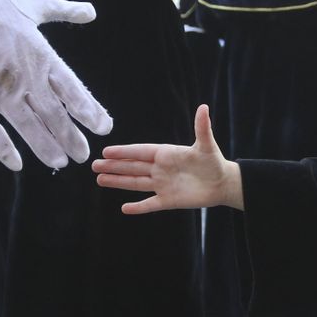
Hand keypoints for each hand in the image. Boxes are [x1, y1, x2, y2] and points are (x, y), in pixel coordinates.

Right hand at [0, 0, 111, 170]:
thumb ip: (62, 9)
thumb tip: (90, 11)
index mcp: (40, 54)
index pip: (73, 90)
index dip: (90, 111)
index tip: (104, 127)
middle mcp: (24, 78)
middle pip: (54, 116)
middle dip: (71, 138)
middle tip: (83, 155)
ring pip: (28, 128)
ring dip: (45, 148)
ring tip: (59, 163)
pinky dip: (3, 149)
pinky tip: (16, 164)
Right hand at [93, 104, 243, 213]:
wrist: (223, 183)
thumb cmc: (214, 162)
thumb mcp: (207, 145)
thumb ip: (202, 128)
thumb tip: (203, 107)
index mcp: (166, 154)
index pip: (140, 152)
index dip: (124, 152)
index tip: (107, 151)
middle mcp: (160, 169)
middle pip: (132, 167)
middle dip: (114, 166)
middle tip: (94, 165)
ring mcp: (162, 185)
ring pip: (135, 183)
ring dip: (118, 182)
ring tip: (100, 179)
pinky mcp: (168, 200)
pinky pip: (150, 204)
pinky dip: (138, 207)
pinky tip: (125, 208)